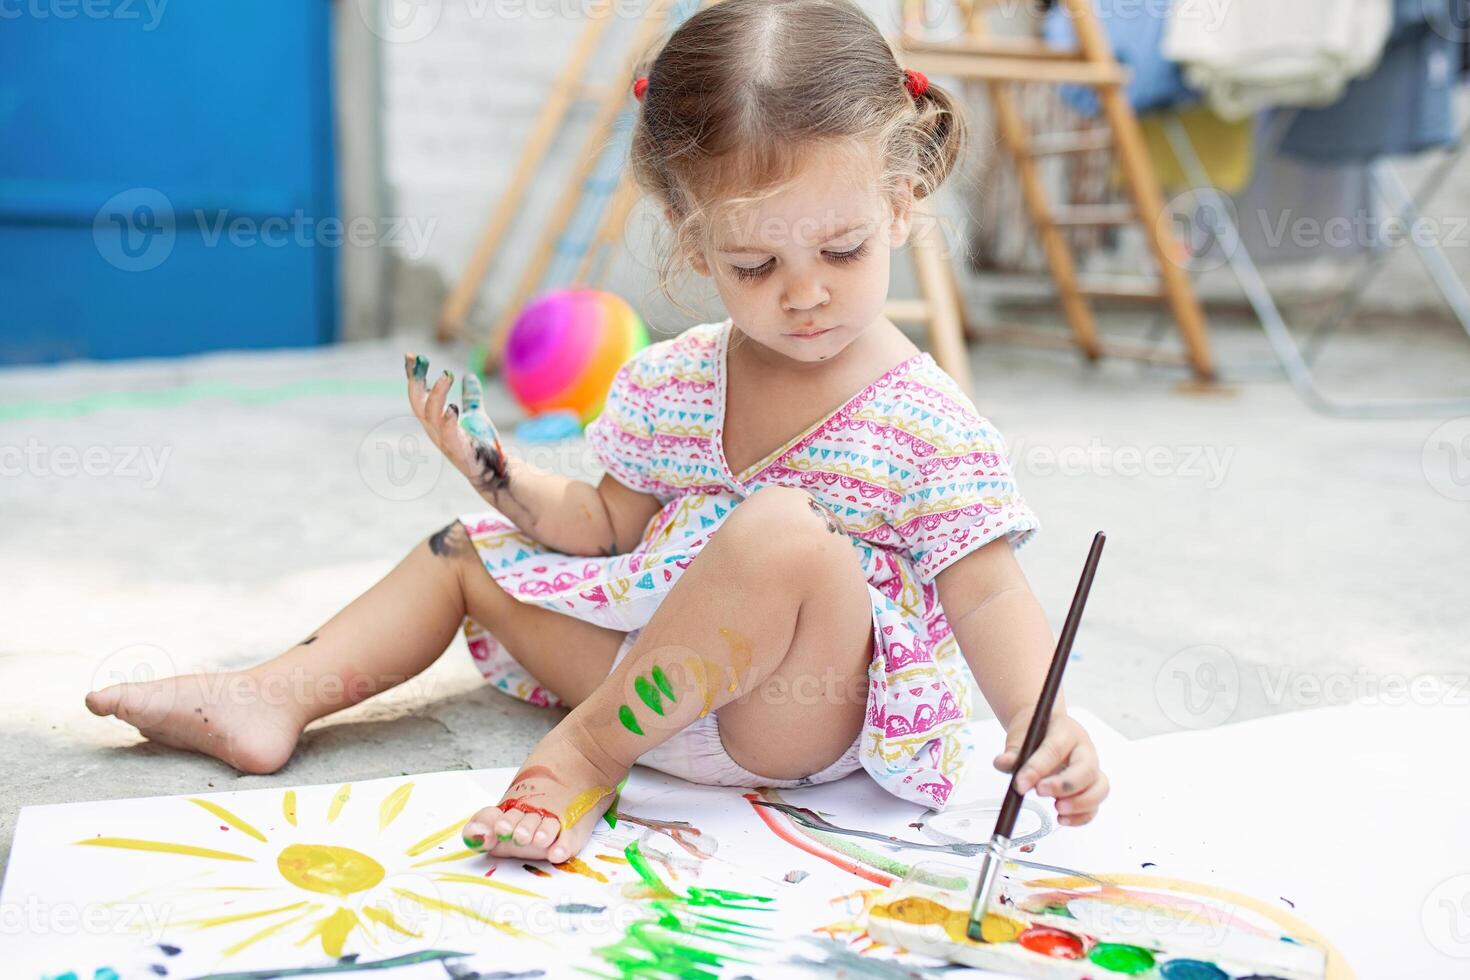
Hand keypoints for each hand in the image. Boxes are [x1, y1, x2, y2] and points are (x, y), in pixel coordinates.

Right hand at [404, 353, 509, 497]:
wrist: (495, 471)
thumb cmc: (481, 445)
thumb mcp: (476, 416)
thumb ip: (471, 398)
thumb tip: (469, 376)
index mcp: (435, 421)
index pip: (418, 395)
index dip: (414, 376)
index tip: (411, 356)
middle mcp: (434, 430)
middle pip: (417, 403)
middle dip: (416, 381)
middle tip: (421, 360)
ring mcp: (444, 441)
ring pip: (430, 415)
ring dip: (437, 394)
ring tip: (446, 375)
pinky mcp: (458, 451)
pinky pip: (448, 435)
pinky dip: (449, 421)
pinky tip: (453, 408)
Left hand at [994, 710, 1108, 826]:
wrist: (1045, 729)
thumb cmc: (1036, 733)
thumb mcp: (1021, 737)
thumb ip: (1013, 752)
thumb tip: (1001, 762)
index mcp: (1067, 732)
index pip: (1055, 749)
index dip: (1038, 768)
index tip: (1021, 783)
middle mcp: (1085, 750)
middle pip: (1086, 769)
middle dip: (1065, 785)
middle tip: (1041, 792)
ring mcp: (1092, 770)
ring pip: (1100, 788)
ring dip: (1080, 803)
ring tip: (1057, 808)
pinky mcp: (1092, 788)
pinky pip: (1095, 805)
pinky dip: (1082, 816)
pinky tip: (1062, 818)